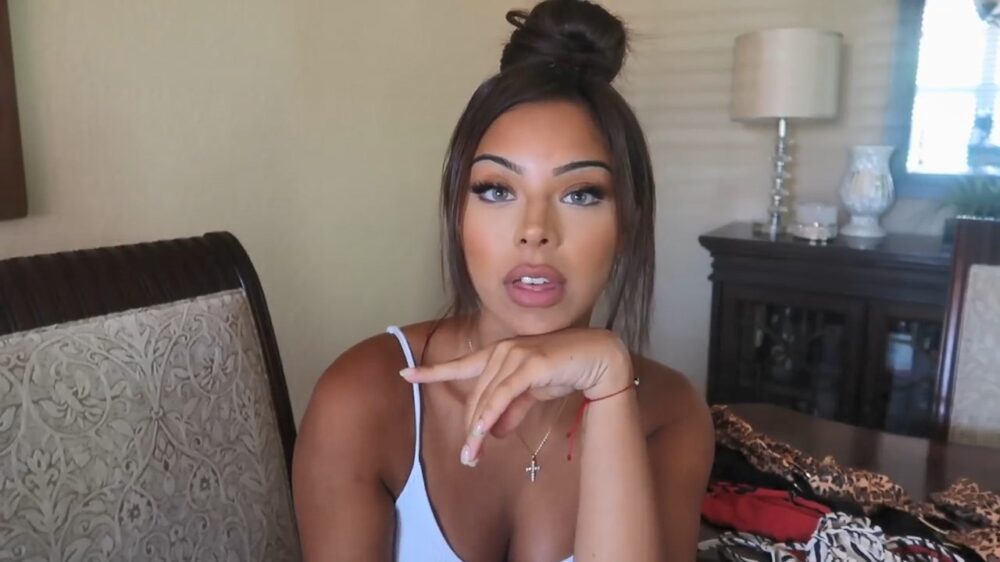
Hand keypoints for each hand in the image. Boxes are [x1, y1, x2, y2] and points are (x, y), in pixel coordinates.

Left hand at [400, 328, 632, 465]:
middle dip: (470, 428)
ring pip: (487, 398)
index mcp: (500, 354)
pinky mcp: (530, 363)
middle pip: (476, 395)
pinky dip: (491, 415)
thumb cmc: (567, 371)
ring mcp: (515, 354)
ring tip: (472, 456)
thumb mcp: (532, 394)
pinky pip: (504, 395)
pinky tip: (481, 433)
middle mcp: (503, 350)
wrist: (601, 359)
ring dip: (478, 430)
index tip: (405, 375)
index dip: (432, 371)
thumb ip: (511, 409)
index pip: (460, 365)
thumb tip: (491, 432)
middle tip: (468, 457)